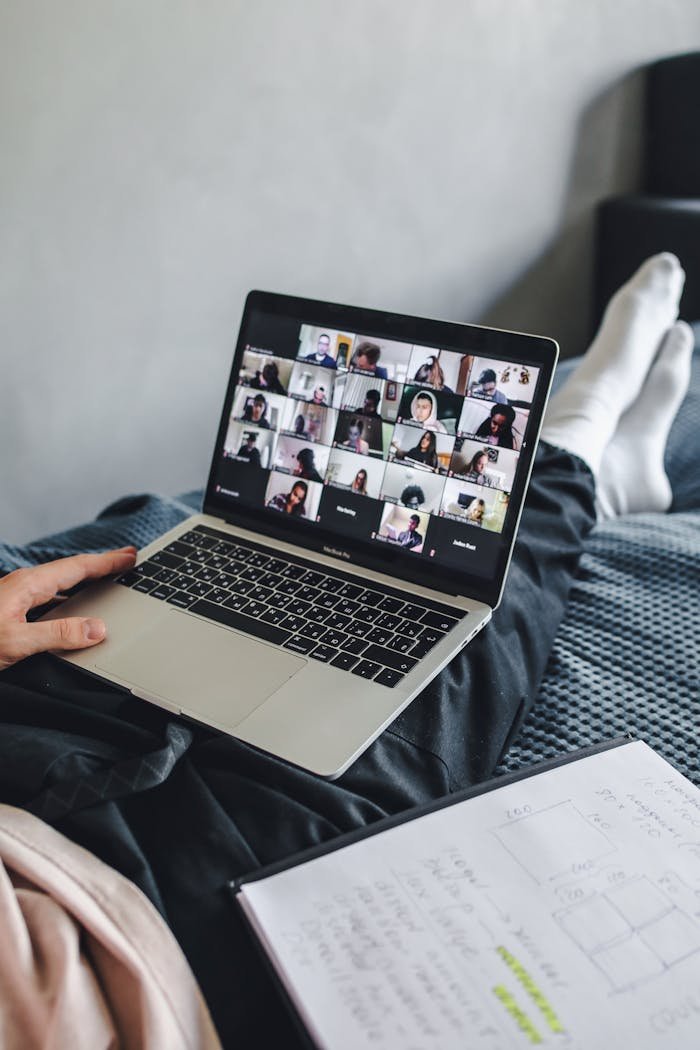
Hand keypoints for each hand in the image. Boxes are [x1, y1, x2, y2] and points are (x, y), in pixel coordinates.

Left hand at [0, 547, 136, 670]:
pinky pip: (50, 595)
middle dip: (102, 565)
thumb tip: (98, 629)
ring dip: (86, 580)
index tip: (130, 557)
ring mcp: (17, 595)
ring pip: (61, 583)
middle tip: (127, 559)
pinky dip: (70, 595)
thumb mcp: (17, 640)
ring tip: (106, 579)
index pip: (78, 567)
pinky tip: (73, 605)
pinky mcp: (10, 609)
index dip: (107, 562)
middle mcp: (24, 584)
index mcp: (29, 584)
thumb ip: (58, 634)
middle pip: (72, 570)